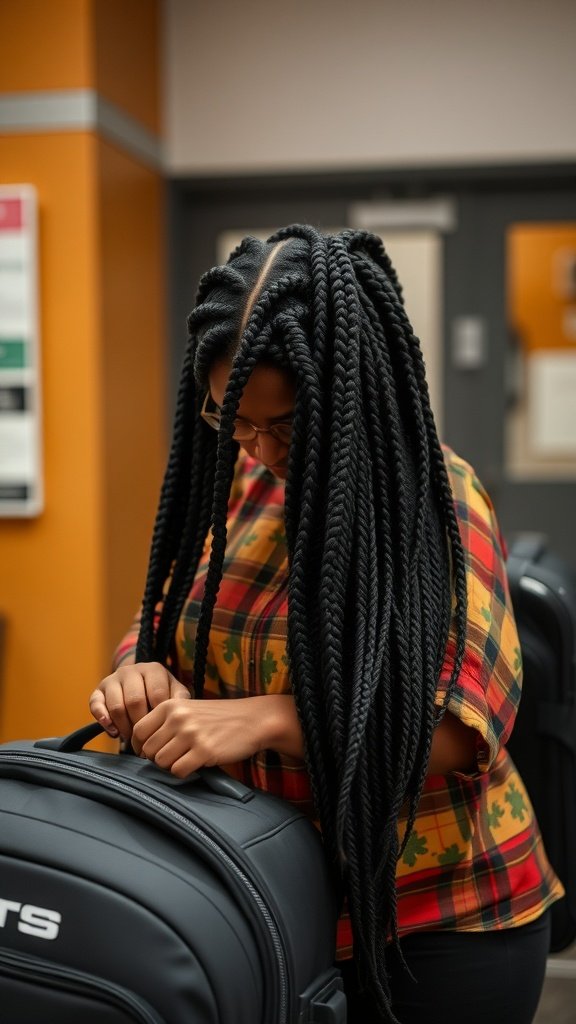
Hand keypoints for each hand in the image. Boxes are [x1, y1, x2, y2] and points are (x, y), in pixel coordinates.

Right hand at [89, 662, 190, 739]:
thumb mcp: (174, 692)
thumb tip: (179, 715)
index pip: (156, 695)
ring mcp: (113, 678)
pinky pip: (96, 705)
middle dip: (140, 725)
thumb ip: (180, 700)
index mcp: (153, 669)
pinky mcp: (98, 690)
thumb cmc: (161, 693)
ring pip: (116, 706)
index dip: (159, 717)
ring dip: (124, 727)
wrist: (140, 683)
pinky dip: (103, 721)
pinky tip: (114, 732)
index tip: (162, 733)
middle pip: (134, 701)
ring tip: (133, 738)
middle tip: (146, 741)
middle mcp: (132, 670)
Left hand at [131, 695, 304, 777]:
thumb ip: (165, 722)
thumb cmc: (219, 717)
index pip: (138, 731)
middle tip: (173, 757)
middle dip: (157, 758)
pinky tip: (195, 764)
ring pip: (161, 762)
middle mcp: (178, 718)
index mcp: (170, 705)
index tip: (149, 753)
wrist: (253, 719)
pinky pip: (178, 771)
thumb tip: (141, 748)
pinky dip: (184, 772)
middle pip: (148, 750)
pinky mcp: (204, 751)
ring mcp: (191, 734)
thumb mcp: (188, 709)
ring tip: (186, 759)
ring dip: (171, 766)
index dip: (139, 746)